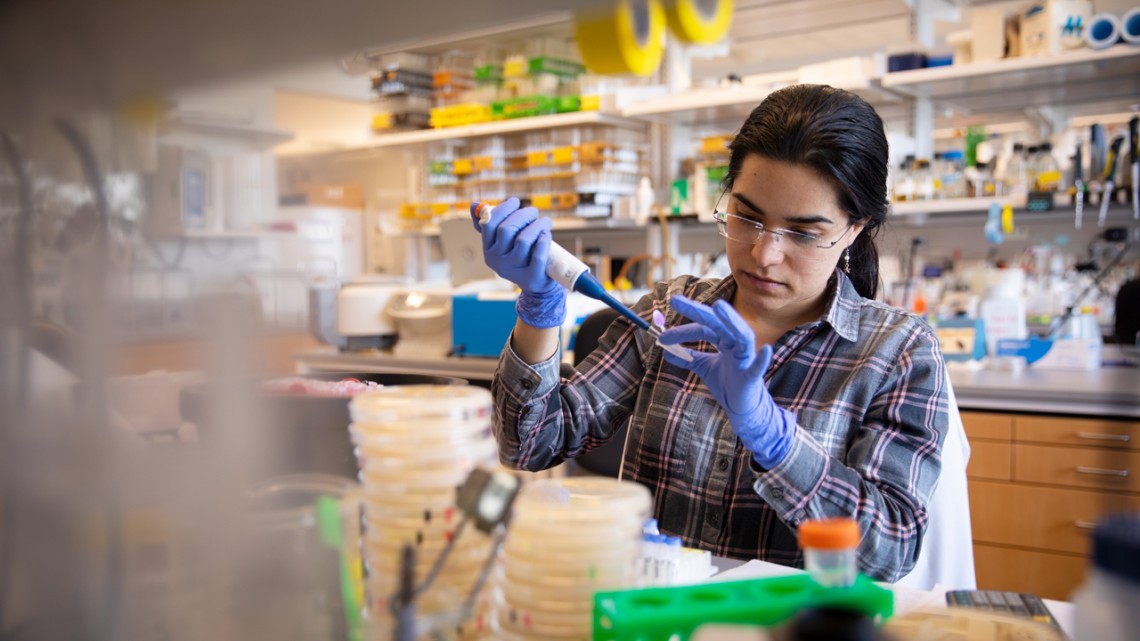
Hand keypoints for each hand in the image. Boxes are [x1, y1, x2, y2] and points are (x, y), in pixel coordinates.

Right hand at [469, 198, 564, 328]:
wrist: (537, 284)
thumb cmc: (522, 256)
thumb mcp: (504, 242)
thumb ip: (490, 224)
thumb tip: (475, 204)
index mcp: (488, 250)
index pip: (489, 224)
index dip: (502, 209)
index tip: (515, 201)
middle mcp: (497, 261)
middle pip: (506, 230)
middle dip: (522, 215)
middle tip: (533, 212)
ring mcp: (514, 271)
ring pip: (523, 240)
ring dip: (537, 225)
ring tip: (545, 222)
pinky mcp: (531, 278)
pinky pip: (537, 256)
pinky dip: (543, 242)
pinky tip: (546, 234)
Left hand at [657, 295, 795, 467]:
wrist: (742, 409)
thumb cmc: (727, 385)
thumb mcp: (704, 368)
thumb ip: (688, 358)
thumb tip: (666, 351)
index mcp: (725, 341)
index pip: (704, 327)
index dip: (682, 329)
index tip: (662, 336)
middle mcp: (736, 345)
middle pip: (717, 323)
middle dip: (697, 311)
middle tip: (675, 301)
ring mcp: (746, 359)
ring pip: (742, 336)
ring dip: (731, 321)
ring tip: (718, 306)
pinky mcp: (752, 378)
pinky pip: (758, 368)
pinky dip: (762, 360)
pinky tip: (766, 349)